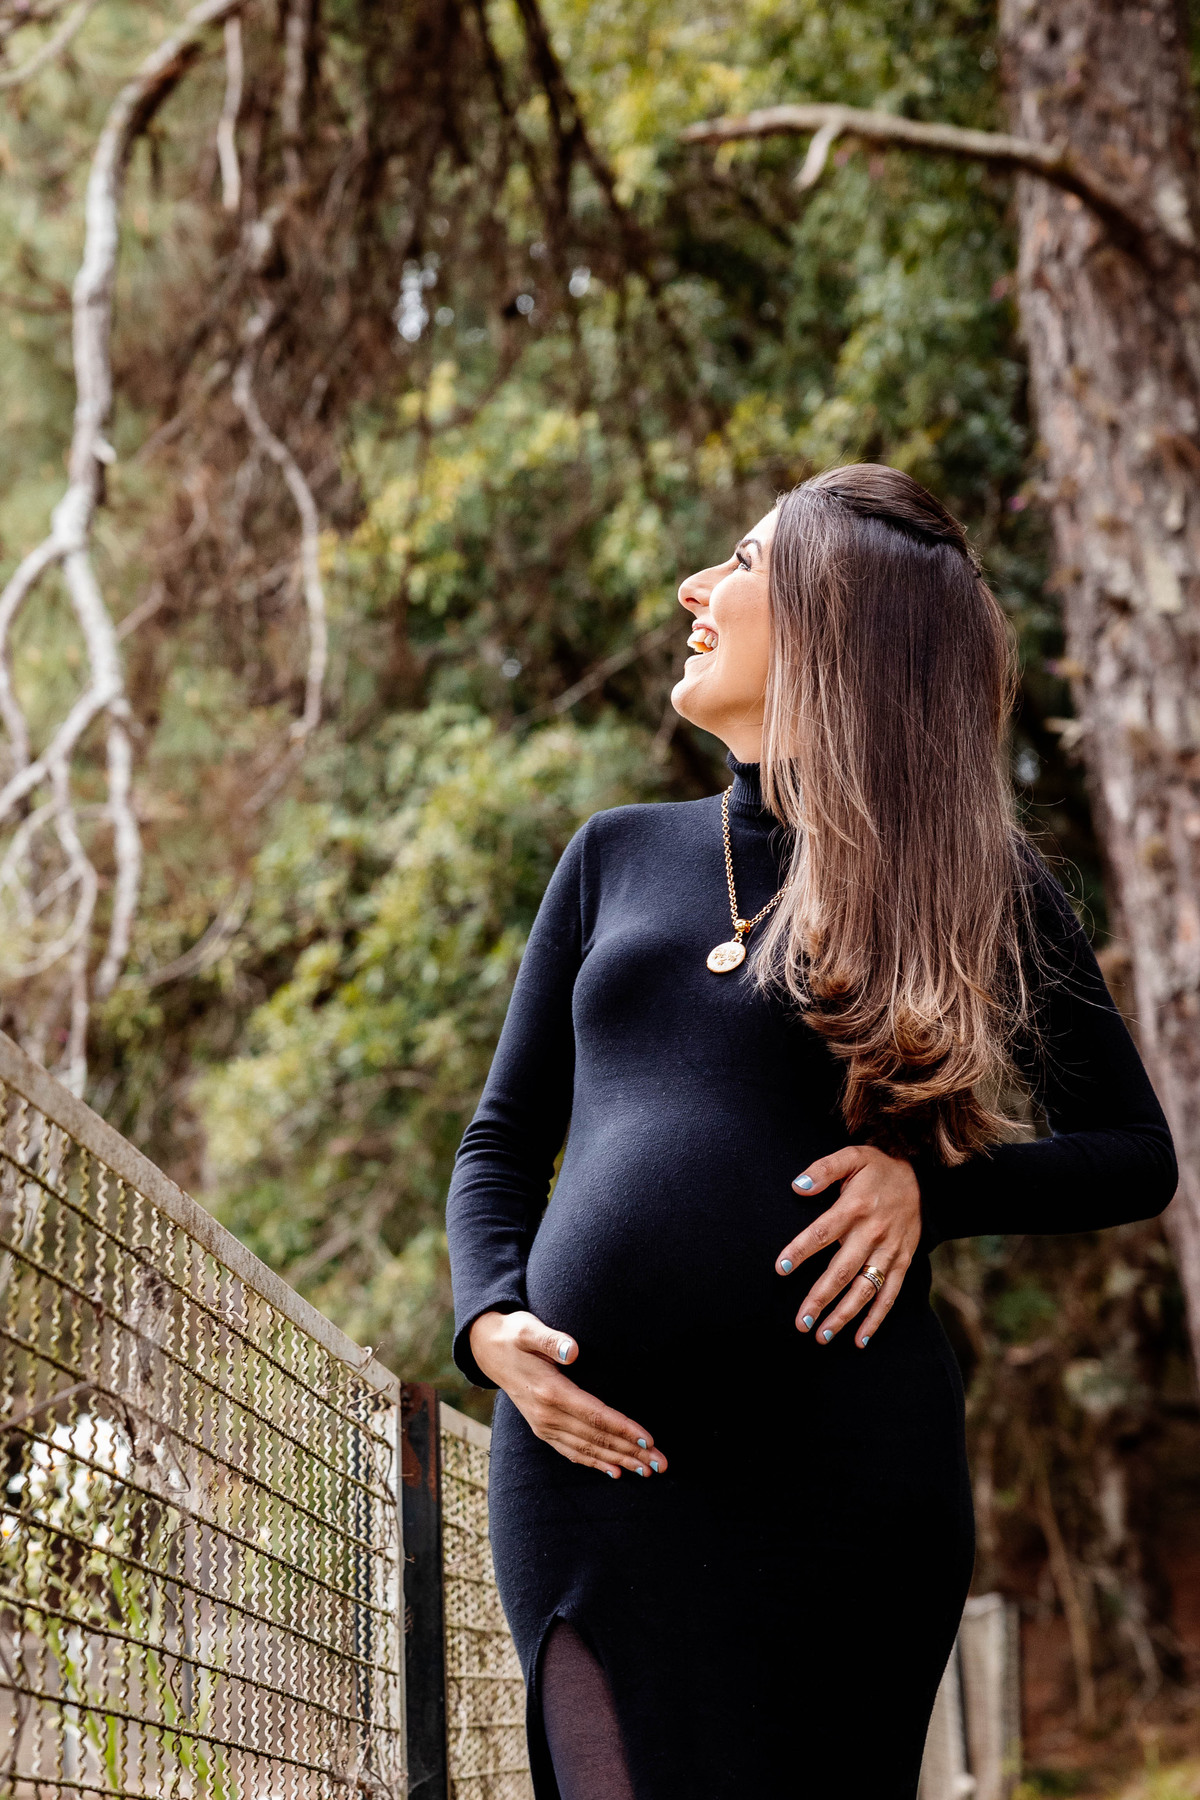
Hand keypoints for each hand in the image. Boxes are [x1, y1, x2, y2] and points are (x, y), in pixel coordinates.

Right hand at [468, 1310, 666, 1478]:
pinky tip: (615, 1471)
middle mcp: (547, 1415)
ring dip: (619, 1461)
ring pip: (587, 1450)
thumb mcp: (527, 1329)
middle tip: (661, 1464)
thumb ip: (551, 1339)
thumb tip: (574, 1350)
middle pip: (596, 1438)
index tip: (649, 1439)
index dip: (623, 1429)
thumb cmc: (514, 1334)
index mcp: (550, 1392)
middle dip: (631, 1452)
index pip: (595, 1416)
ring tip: (647, 1471)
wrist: (487, 1349)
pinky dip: (594, 1463)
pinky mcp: (542, 1428)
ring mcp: (543, 1425)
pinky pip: (572, 1451)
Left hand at [774, 1145, 921, 1348]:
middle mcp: (872, 1233)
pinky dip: (876, 1319)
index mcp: (855, 1207)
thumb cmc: (878, 1168)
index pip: (822, 1232)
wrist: (923, 1177)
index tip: (781, 1268)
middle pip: (842, 1271)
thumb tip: (797, 1186)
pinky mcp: (903, 1261)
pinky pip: (890, 1294)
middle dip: (819, 1299)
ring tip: (822, 1336)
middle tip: (800, 1323)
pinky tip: (860, 1339)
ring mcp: (889, 1251)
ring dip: (844, 1316)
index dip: (801, 1250)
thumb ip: (823, 1170)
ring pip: (865, 1289)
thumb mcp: (851, 1157)